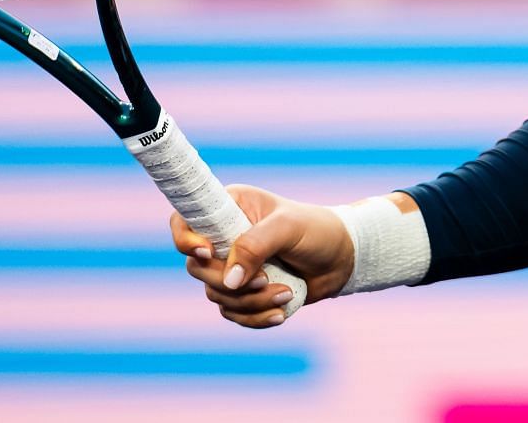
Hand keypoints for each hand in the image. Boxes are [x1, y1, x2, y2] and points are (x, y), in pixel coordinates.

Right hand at [172, 184, 354, 328]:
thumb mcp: (288, 228)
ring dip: (251, 302)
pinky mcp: (245, 292)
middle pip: (197, 268)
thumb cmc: (316, 230)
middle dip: (230, 282)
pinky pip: (234, 313)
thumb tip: (229, 280)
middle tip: (265, 279)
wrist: (343, 258)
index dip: (185, 240)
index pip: (184, 221)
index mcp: (229, 208)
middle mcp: (224, 237)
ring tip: (286, 293)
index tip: (207, 252)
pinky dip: (255, 317)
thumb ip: (255, 246)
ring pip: (217, 295)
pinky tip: (280, 313)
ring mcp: (233, 267)